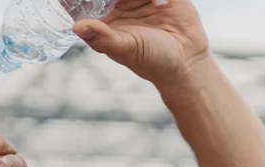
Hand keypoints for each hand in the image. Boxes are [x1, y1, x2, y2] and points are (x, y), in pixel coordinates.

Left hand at [73, 0, 209, 86]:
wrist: (187, 63)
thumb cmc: (152, 61)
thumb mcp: (125, 50)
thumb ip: (102, 38)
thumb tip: (77, 27)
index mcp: (108, 18)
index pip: (94, 0)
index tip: (98, 1)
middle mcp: (124, 4)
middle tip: (122, 2)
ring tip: (150, 3)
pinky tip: (161, 4)